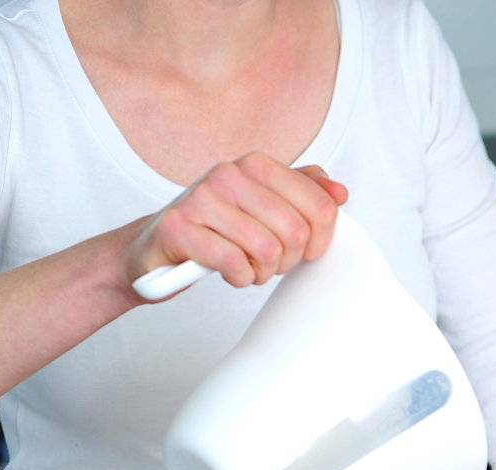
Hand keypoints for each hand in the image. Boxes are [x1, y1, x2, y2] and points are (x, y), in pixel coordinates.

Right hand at [124, 152, 347, 296]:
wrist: (156, 246)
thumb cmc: (216, 229)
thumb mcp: (263, 206)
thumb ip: (303, 193)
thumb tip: (339, 193)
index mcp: (255, 165)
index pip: (321, 206)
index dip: (320, 240)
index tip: (305, 251)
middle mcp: (228, 174)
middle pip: (296, 232)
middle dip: (287, 260)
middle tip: (268, 262)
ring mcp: (200, 198)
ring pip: (267, 250)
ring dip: (261, 271)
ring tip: (246, 265)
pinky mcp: (178, 228)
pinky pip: (233, 263)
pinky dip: (238, 277)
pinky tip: (228, 271)